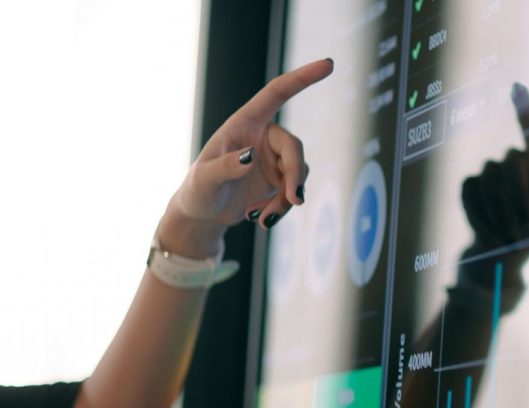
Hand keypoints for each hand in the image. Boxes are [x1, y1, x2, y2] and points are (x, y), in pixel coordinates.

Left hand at [159, 59, 333, 257]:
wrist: (204, 215)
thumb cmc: (198, 191)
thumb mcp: (204, 180)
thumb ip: (226, 167)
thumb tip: (250, 156)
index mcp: (245, 123)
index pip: (277, 93)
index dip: (303, 78)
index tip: (328, 64)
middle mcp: (263, 137)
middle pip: (294, 148)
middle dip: (296, 175)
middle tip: (294, 200)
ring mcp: (274, 159)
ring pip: (299, 174)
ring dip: (286, 199)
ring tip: (262, 219)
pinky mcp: (281, 180)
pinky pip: (294, 192)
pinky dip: (282, 209)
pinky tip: (261, 220)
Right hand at [459, 83, 528, 284]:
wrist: (505, 250)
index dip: (525, 110)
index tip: (518, 87)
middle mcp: (514, 162)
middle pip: (512, 161)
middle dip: (517, 195)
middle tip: (525, 225)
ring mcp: (489, 172)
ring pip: (490, 182)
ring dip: (500, 214)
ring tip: (509, 237)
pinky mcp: (470, 185)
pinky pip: (471, 193)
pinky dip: (482, 216)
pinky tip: (489, 231)